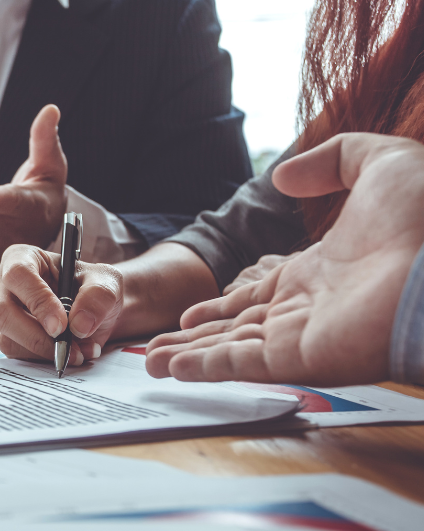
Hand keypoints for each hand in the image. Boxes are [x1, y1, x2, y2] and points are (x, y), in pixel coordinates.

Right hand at [0, 244, 122, 363]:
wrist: (90, 310)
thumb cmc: (90, 286)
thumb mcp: (106, 281)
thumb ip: (98, 296)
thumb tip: (79, 325)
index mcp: (21, 258)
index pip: (18, 275)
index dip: (38, 301)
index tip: (61, 325)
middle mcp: (1, 284)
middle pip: (2, 312)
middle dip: (36, 336)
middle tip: (67, 347)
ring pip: (6, 339)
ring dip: (44, 351)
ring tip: (77, 351)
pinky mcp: (4, 336)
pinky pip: (15, 354)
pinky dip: (43, 359)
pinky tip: (66, 352)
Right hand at [146, 133, 423, 385]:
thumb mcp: (380, 164)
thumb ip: (330, 161)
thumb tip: (282, 176)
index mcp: (318, 274)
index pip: (255, 297)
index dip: (219, 306)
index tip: (188, 314)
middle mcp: (305, 311)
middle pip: (235, 330)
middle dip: (194, 339)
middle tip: (155, 349)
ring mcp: (302, 337)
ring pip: (231, 350)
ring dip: (189, 356)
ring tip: (150, 363)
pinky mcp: (302, 359)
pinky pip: (243, 364)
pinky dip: (205, 367)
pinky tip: (173, 369)